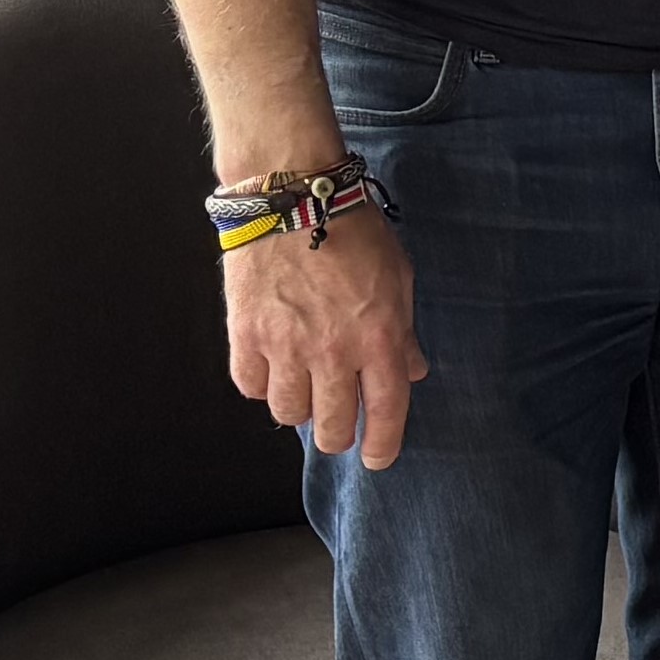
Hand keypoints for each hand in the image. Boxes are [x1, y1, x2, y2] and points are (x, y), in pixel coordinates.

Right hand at [226, 210, 425, 468]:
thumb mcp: (399, 279)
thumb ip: (404, 332)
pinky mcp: (246, 336)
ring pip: (290, 414)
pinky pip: (253, 387)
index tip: (377, 460)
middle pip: (333, 426)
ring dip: (301, 410)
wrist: (294, 199)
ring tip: (307, 391)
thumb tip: (412, 371)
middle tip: (339, 429)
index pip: (385, 410)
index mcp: (379, 338)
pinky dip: (264, 387)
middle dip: (339, 437)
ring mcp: (286, 347)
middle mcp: (333, 351)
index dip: (382, 444)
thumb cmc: (355, 233)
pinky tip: (275, 370)